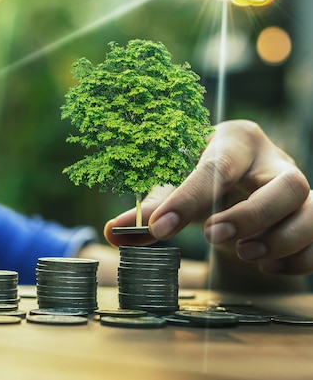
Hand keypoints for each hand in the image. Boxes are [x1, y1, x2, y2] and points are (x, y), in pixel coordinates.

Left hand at [105, 119, 311, 279]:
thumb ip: (149, 208)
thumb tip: (112, 232)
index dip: (187, 199)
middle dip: (251, 216)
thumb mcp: (175, 187)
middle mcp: (274, 160)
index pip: (216, 167)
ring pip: (312, 210)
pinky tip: (266, 265)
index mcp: (235, 141)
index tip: (158, 228)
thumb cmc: (203, 180)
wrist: (237, 185)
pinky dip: (297, 259)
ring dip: (279, 240)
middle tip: (211, 237)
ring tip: (244, 254)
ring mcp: (301, 188)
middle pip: (286, 183)